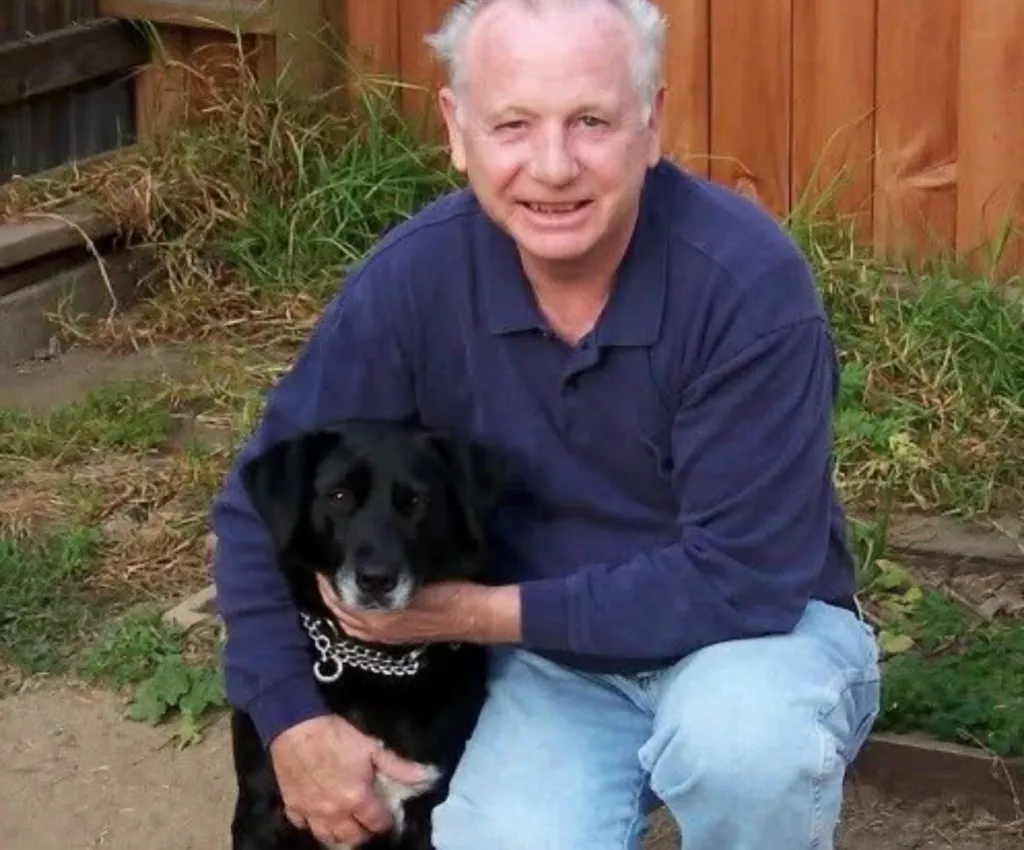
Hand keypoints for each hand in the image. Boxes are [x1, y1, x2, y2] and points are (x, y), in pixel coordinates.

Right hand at [269, 714, 433, 845]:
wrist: (297, 726)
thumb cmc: (337, 734)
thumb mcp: (372, 747)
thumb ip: (398, 766)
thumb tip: (427, 776)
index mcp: (357, 799)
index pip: (377, 823)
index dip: (387, 821)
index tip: (389, 814)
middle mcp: (335, 812)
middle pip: (353, 836)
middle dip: (364, 831)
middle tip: (368, 819)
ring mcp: (311, 812)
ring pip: (327, 837)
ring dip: (339, 834)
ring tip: (347, 823)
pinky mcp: (292, 806)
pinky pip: (302, 825)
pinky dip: (312, 824)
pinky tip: (318, 815)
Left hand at [317, 575, 521, 645]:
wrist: (472, 615)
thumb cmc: (447, 590)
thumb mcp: (414, 573)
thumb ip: (384, 572)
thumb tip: (358, 559)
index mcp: (376, 615)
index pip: (337, 596)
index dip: (327, 577)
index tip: (322, 557)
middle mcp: (374, 629)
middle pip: (336, 610)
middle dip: (328, 590)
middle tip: (324, 566)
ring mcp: (383, 636)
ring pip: (346, 620)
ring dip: (337, 603)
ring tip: (333, 581)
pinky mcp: (392, 639)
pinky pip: (359, 628)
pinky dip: (349, 614)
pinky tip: (351, 601)